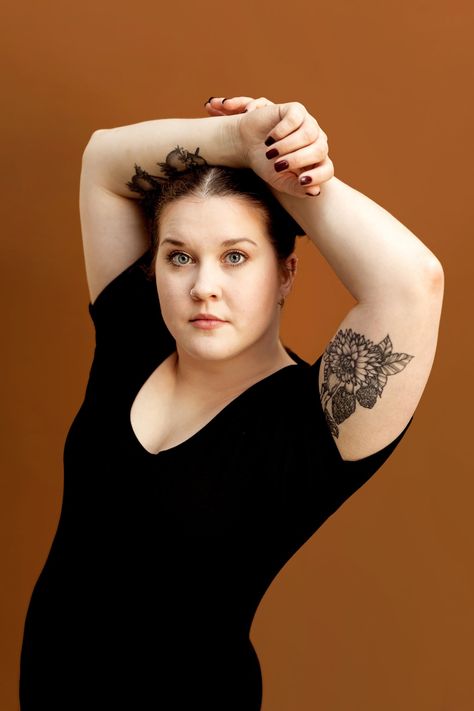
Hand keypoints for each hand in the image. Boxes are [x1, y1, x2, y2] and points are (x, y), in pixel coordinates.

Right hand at [204, 95, 333, 196]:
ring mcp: (308, 124)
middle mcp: (316, 141)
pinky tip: (269, 139)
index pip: (327, 169)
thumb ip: (297, 188)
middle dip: (298, 160)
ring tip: (270, 153)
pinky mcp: (296, 110)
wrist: (246, 144)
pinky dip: (280, 131)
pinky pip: (295, 119)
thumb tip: (315, 191)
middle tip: (278, 166)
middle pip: (319, 150)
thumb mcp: (280, 181)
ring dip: (287, 146)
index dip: (318, 176)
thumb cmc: (265, 164)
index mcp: (316, 161)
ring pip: (308, 134)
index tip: (301, 181)